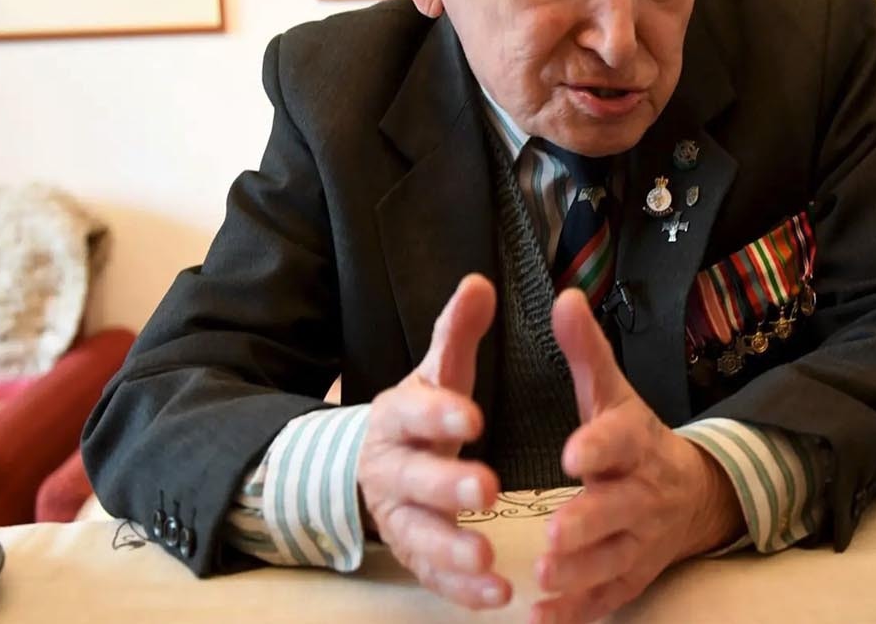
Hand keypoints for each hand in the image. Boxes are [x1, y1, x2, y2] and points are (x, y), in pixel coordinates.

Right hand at [357, 275, 509, 609]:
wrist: (379, 466)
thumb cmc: (422, 416)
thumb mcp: (438, 373)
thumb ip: (457, 333)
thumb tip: (479, 282)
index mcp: (397, 418)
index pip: (412, 412)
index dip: (439, 413)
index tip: (475, 414)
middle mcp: (390, 470)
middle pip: (412, 480)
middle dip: (446, 484)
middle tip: (488, 488)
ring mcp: (399, 517)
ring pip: (418, 536)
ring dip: (451, 547)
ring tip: (486, 556)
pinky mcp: (413, 555)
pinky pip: (433, 576)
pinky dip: (462, 589)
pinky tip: (497, 594)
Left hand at [531, 291, 744, 623]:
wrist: (692, 496)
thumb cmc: (634, 441)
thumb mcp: (614, 394)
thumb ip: (586, 352)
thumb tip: (564, 296)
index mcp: (634, 443)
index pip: (620, 441)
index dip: (599, 447)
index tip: (572, 454)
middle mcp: (641, 494)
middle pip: (618, 510)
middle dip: (588, 522)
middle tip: (553, 534)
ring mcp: (639, 541)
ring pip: (612, 560)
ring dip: (579, 571)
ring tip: (545, 574)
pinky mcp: (630, 577)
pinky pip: (606, 598)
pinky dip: (577, 611)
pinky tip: (544, 616)